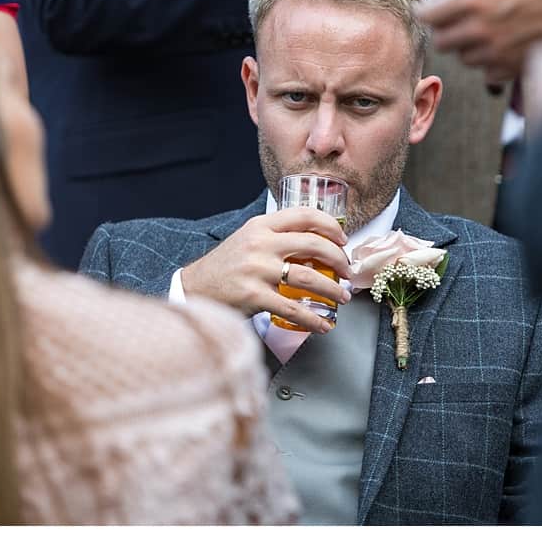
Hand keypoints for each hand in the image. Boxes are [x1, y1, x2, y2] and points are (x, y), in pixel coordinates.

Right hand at [179, 207, 352, 333]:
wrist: (194, 289)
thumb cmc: (226, 266)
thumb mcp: (248, 240)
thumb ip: (276, 237)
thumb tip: (316, 244)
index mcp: (261, 226)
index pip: (304, 215)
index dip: (330, 226)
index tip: (343, 239)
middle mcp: (260, 244)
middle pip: (313, 245)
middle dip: (338, 259)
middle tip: (347, 272)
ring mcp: (257, 270)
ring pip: (309, 278)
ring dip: (333, 290)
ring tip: (343, 298)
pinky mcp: (254, 296)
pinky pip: (293, 309)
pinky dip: (313, 319)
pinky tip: (323, 325)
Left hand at [416, 0, 541, 84]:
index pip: (428, 15)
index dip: (431, 7)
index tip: (439, 3)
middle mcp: (482, 29)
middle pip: (442, 40)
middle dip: (447, 28)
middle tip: (462, 15)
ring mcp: (498, 52)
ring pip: (464, 57)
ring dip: (468, 45)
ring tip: (487, 27)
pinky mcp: (515, 67)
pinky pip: (488, 72)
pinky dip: (491, 60)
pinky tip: (505, 42)